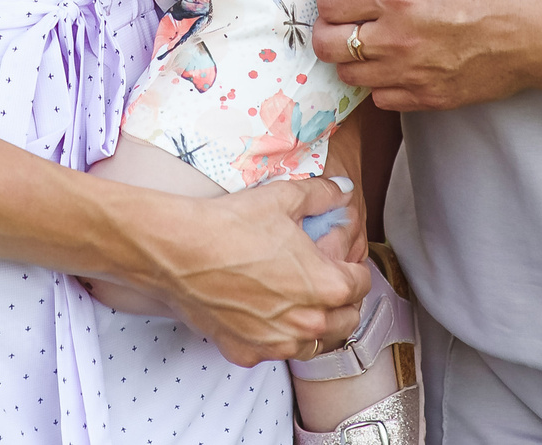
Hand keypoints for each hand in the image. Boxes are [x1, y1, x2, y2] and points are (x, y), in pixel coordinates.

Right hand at [149, 177, 368, 366]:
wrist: (178, 251)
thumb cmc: (231, 224)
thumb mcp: (283, 198)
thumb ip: (322, 195)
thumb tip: (343, 189)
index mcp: (326, 285)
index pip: (362, 284)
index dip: (353, 267)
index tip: (340, 260)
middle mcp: (308, 322)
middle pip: (347, 319)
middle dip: (343, 300)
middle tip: (324, 280)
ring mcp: (278, 343)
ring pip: (316, 343)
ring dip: (316, 324)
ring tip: (299, 301)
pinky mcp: (248, 352)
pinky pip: (276, 351)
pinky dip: (277, 336)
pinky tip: (264, 313)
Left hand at [313, 0, 541, 112]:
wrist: (541, 34)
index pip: (329, 3)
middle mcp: (396, 38)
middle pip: (327, 45)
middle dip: (329, 31)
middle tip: (346, 23)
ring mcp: (410, 73)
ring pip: (350, 75)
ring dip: (354, 58)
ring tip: (374, 45)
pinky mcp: (428, 98)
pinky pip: (381, 97)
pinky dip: (381, 83)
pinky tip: (398, 67)